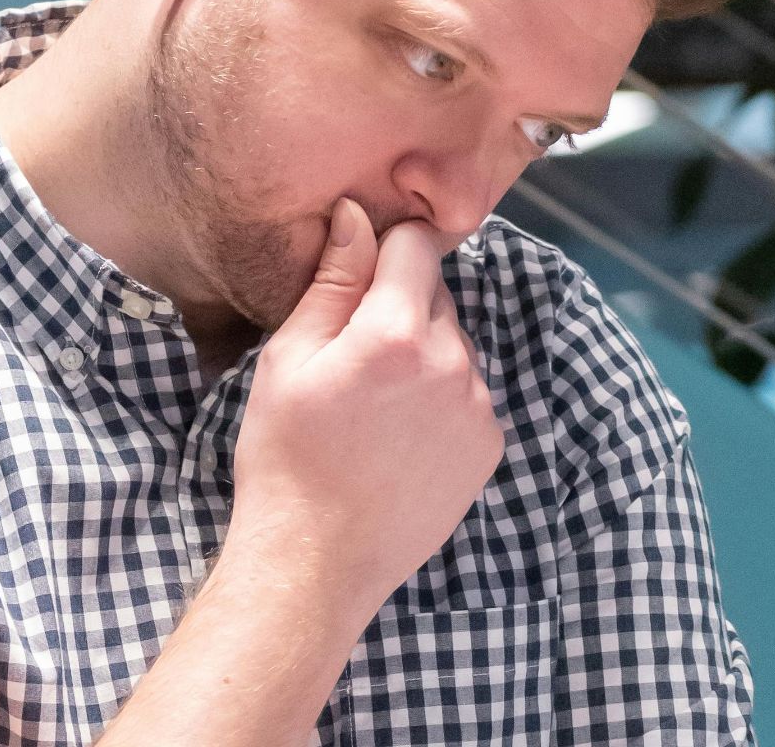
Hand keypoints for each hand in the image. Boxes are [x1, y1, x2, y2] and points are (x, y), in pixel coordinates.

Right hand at [229, 198, 507, 606]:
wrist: (316, 560)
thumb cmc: (285, 457)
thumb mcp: (289, 359)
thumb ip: (332, 282)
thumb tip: (357, 214)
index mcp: (396, 333)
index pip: (415, 245)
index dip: (383, 251)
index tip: (357, 277)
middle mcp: (452, 362)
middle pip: (435, 295)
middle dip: (398, 306)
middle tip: (351, 357)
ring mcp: (478, 407)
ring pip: (452, 344)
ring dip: (420, 353)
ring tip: (372, 405)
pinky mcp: (489, 445)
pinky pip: (467, 391)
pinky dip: (439, 397)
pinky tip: (396, 435)